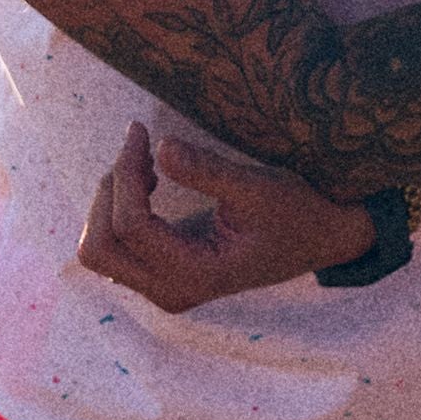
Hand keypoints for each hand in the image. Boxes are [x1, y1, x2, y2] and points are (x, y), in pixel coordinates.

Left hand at [73, 119, 374, 312]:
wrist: (322, 239)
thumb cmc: (297, 213)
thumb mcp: (260, 187)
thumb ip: (209, 171)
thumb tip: (162, 146)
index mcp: (197, 274)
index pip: (130, 227)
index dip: (125, 172)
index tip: (141, 129)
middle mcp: (173, 290)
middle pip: (98, 250)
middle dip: (109, 191)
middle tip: (138, 148)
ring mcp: (164, 286)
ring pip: (98, 251)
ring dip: (109, 200)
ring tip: (145, 164)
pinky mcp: (161, 273)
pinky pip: (114, 247)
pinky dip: (116, 210)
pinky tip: (149, 181)